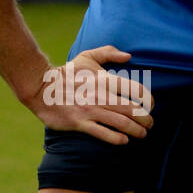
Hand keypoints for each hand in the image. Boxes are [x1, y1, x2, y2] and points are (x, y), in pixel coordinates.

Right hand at [28, 45, 153, 143]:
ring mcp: (90, 110)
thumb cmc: (67, 73)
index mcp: (104, 80)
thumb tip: (129, 56)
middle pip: (133, 110)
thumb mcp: (86, 57)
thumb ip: (108, 52)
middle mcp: (101, 96)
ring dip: (137, 131)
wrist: (41, 87)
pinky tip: (124, 140)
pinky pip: (104, 133)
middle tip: (150, 124)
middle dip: (146, 119)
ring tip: (142, 134)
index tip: (151, 105)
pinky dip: (118, 139)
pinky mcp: (80, 123)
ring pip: (122, 123)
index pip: (136, 89)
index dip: (149, 99)